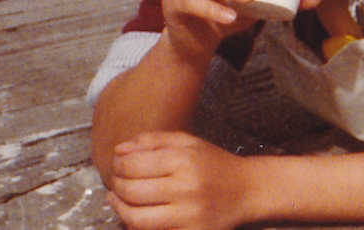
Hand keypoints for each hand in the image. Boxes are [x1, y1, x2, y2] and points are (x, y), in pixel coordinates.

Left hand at [107, 131, 255, 229]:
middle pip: (130, 191)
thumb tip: (120, 149)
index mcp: (185, 160)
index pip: (132, 164)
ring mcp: (188, 215)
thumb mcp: (189, 143)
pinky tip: (136, 213)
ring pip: (136, 218)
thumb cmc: (216, 165)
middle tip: (116, 181)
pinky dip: (137, 224)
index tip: (118, 163)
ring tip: (118, 199)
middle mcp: (186, 188)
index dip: (117, 164)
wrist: (248, 191)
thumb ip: (154, 141)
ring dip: (120, 208)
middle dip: (116, 185)